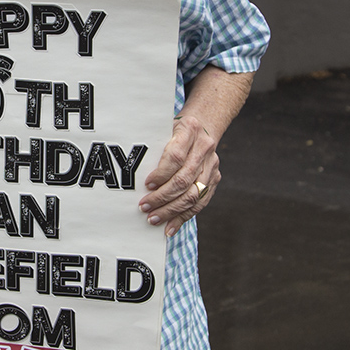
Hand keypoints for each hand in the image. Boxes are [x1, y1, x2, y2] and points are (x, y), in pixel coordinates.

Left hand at [140, 113, 220, 236]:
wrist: (204, 123)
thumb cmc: (176, 128)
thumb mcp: (164, 127)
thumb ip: (155, 146)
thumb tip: (134, 173)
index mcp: (189, 130)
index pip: (175, 157)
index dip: (161, 174)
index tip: (146, 185)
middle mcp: (204, 148)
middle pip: (183, 179)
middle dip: (162, 197)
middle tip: (145, 207)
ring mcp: (212, 165)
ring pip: (192, 194)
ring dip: (171, 210)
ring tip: (154, 219)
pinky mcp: (215, 178)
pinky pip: (200, 202)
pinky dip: (184, 217)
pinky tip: (171, 227)